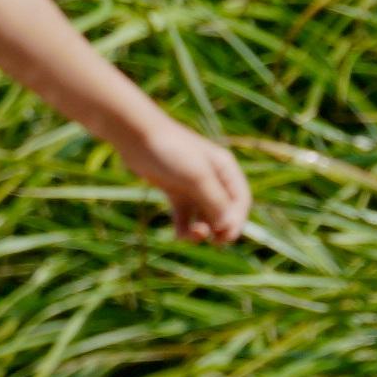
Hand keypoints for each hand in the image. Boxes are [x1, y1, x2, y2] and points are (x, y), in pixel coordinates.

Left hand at [127, 121, 254, 244]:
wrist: (136, 135)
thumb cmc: (171, 151)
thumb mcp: (197, 177)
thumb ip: (215, 202)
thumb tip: (228, 228)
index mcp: (226, 170)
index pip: (240, 202)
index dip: (236, 221)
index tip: (225, 236)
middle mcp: (213, 179)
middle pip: (224, 212)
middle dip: (220, 228)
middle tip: (213, 241)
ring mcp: (193, 186)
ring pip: (204, 216)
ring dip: (202, 230)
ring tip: (191, 235)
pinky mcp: (175, 191)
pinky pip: (185, 216)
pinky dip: (184, 228)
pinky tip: (180, 236)